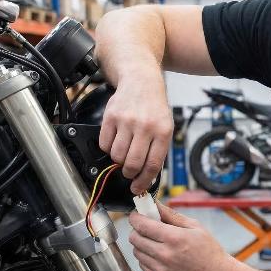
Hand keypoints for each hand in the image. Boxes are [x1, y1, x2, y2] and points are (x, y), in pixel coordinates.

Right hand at [99, 72, 172, 193]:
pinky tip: (115, 143)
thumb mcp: (166, 127)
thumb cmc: (155, 108)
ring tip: (123, 155)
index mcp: (162, 132)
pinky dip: (108, 149)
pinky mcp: (110, 117)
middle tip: (129, 173)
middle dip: (129, 174)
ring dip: (118, 161)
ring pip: (117, 155)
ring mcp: (126, 121)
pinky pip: (104, 143)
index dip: (143, 181)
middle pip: (132, 163)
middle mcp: (145, 126)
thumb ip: (158, 150)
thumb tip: (146, 176)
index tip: (138, 188)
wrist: (142, 82)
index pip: (152, 164)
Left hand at [128, 201, 240, 270]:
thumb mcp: (195, 227)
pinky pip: (142, 265)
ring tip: (156, 243)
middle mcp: (165, 254)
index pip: (142, 225)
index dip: (136, 217)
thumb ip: (171, 215)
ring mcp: (160, 269)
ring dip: (142, 245)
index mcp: (174, 238)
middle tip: (147, 228)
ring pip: (136, 252)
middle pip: (135, 238)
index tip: (136, 215)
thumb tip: (155, 205)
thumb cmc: (209, 252)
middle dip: (138, 230)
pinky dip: (147, 258)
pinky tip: (160, 256)